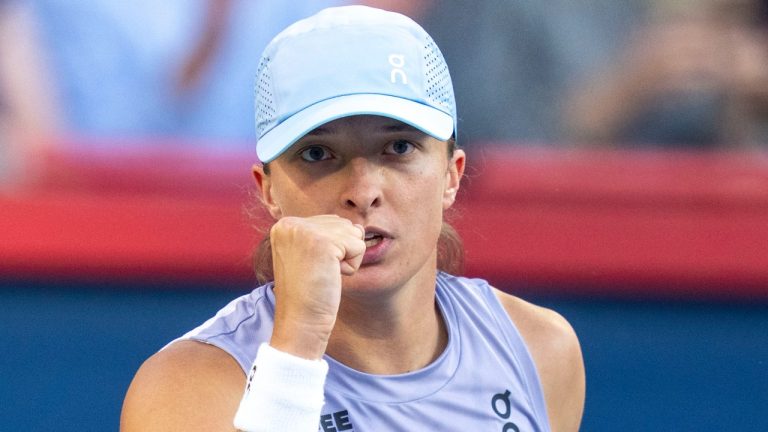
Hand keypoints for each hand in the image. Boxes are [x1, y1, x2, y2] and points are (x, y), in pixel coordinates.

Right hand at [268, 215, 365, 359]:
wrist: (300, 322)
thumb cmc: (308, 294)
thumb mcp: (311, 256)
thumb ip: (328, 235)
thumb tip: (358, 227)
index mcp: (285, 225)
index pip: (330, 222)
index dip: (331, 250)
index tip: (311, 269)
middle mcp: (291, 224)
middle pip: (343, 225)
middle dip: (340, 252)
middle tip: (318, 274)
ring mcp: (305, 231)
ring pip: (353, 234)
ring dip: (347, 259)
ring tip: (324, 276)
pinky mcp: (323, 243)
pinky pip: (358, 246)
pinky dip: (352, 266)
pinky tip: (331, 278)